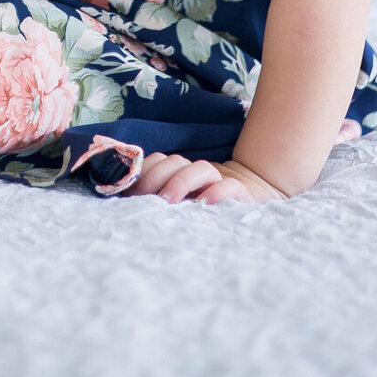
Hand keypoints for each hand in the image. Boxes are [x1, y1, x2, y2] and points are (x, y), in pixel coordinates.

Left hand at [123, 152, 286, 205]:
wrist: (249, 216)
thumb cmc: (203, 215)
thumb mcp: (178, 209)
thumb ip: (157, 202)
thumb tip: (126, 205)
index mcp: (180, 173)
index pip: (159, 161)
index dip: (144, 172)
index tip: (128, 191)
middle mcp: (198, 174)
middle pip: (176, 162)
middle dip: (156, 176)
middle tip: (143, 197)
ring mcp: (219, 181)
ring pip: (201, 168)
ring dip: (181, 182)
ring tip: (167, 201)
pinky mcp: (241, 194)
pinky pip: (230, 186)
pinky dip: (216, 192)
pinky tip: (203, 204)